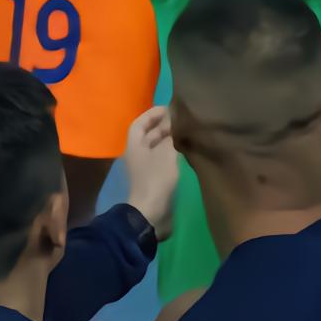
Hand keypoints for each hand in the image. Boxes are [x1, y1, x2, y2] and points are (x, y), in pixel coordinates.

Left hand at [125, 106, 179, 241]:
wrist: (151, 212)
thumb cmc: (156, 178)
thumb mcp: (166, 152)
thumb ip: (172, 134)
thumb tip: (176, 121)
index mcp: (135, 145)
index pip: (140, 122)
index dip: (153, 113)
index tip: (169, 108)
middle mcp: (137, 154)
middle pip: (149, 134)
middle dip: (164, 125)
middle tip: (182, 119)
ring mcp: (144, 167)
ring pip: (156, 146)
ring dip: (169, 138)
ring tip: (185, 132)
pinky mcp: (153, 178)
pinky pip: (161, 158)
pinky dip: (171, 151)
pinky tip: (184, 149)